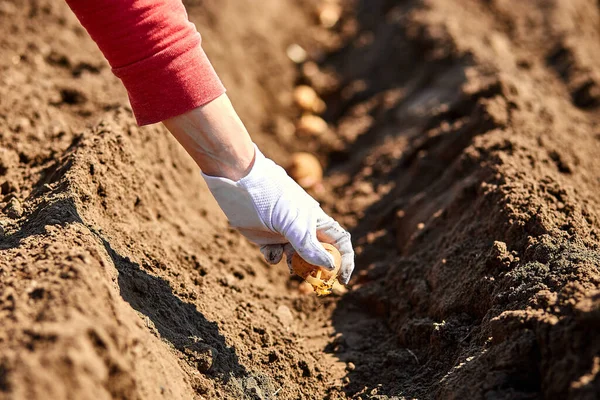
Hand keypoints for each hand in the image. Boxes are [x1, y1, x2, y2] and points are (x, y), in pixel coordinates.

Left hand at [202, 145, 354, 283]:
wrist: (236, 180)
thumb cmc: (269, 196)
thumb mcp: (291, 222)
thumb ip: (308, 245)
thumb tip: (330, 266)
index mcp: (316, 220)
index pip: (339, 242)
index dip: (344, 260)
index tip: (342, 280)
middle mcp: (302, 227)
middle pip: (318, 254)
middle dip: (317, 269)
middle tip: (313, 281)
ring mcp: (284, 232)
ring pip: (296, 258)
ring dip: (295, 266)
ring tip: (290, 266)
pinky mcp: (265, 236)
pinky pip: (275, 255)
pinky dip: (273, 257)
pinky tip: (268, 249)